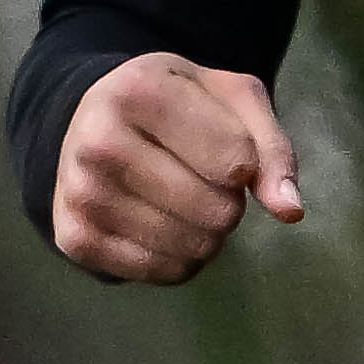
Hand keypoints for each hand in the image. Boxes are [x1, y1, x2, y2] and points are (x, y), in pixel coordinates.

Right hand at [47, 53, 301, 281]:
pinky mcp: (73, 238)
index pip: (236, 160)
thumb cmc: (179, 104)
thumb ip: (272, 149)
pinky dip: (181, 259)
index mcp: (139, 92)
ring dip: (209, 233)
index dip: (248, 164)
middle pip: (216, 210)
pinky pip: (162, 272)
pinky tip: (165, 224)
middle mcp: (98, 143)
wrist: (93, 119)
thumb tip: (290, 212)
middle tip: (206, 178)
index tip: (225, 146)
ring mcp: (80, 194)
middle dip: (230, 201)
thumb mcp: (234, 100)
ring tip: (187, 199)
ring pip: (192, 247)